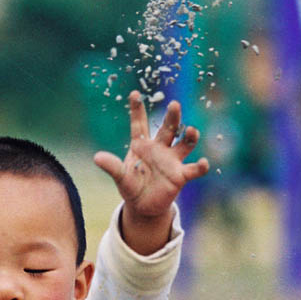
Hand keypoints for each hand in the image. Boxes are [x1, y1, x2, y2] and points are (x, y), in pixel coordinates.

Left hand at [93, 91, 208, 253]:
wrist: (143, 205)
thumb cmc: (131, 186)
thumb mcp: (121, 177)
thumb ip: (112, 166)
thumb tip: (97, 158)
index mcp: (142, 145)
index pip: (139, 124)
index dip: (137, 109)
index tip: (134, 94)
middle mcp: (159, 149)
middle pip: (168, 129)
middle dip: (172, 117)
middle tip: (175, 105)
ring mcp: (171, 161)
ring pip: (184, 144)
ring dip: (189, 137)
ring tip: (191, 130)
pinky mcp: (180, 175)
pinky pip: (193, 170)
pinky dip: (200, 167)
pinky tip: (203, 163)